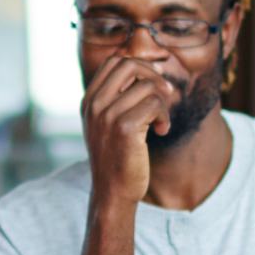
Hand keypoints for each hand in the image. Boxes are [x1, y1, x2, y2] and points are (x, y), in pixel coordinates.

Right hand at [81, 53, 173, 205]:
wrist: (112, 192)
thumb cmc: (116, 158)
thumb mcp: (106, 125)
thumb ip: (115, 99)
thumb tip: (146, 71)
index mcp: (88, 101)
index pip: (113, 62)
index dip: (139, 65)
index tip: (155, 78)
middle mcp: (94, 105)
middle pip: (129, 65)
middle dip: (153, 75)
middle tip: (165, 92)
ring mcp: (107, 115)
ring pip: (147, 86)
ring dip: (162, 103)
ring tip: (161, 122)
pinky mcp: (125, 127)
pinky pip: (155, 104)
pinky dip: (165, 116)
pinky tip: (161, 131)